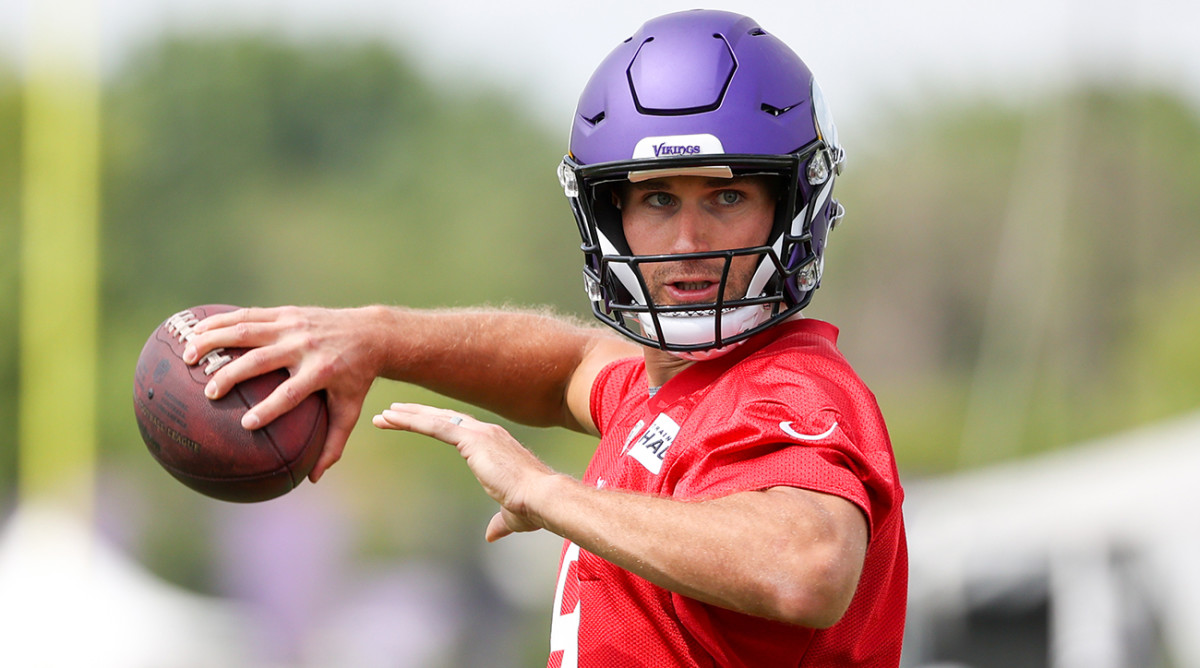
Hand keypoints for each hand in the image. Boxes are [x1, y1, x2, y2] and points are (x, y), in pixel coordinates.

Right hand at [182, 306, 381, 481]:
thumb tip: (314, 479)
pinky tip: (195, 330)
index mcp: (321, 372)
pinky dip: (219, 321)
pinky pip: (247, 315)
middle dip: (232, 375)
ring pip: (246, 331)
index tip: (246, 425)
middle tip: (209, 393)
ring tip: (187, 357)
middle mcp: (304, 347)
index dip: (269, 409)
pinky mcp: (285, 314)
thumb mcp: (350, 410)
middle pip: (260, 361)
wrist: (369, 333)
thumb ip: (333, 444)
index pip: (290, 393)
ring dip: (213, 341)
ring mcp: (293, 326)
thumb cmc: (356, 378)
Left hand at [372, 402, 556, 541]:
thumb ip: (499, 523)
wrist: (542, 497)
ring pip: (435, 419)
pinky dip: (412, 420)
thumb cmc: (531, 507)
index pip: (458, 430)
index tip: (415, 424)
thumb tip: (491, 535)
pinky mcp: (473, 439)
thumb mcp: (510, 516)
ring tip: (383, 415)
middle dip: (416, 415)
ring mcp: (480, 433)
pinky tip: (392, 419)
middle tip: (390, 413)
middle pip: (443, 419)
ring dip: (407, 416)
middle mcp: (487, 432)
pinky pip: (435, 426)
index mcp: (494, 445)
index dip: (435, 425)